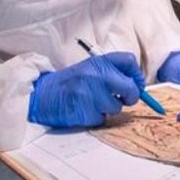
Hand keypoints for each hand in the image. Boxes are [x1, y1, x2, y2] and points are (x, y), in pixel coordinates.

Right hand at [28, 52, 145, 127]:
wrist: (42, 95)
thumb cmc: (69, 83)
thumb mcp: (89, 69)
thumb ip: (110, 72)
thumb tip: (137, 84)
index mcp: (98, 62)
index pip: (128, 61)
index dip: (137, 74)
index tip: (137, 84)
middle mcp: (96, 75)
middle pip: (130, 88)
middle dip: (132, 97)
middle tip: (126, 99)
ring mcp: (91, 93)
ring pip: (117, 107)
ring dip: (109, 109)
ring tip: (93, 103)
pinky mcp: (86, 111)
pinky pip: (103, 118)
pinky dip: (96, 117)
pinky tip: (84, 110)